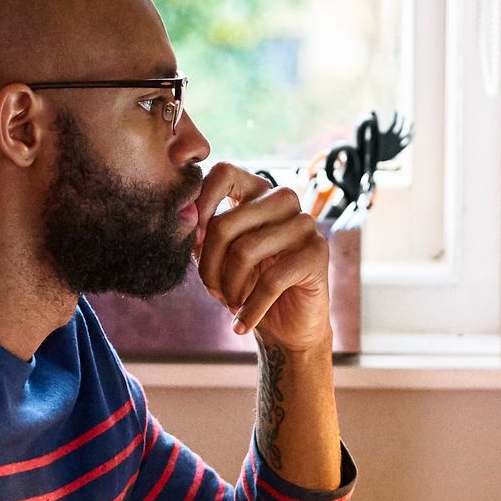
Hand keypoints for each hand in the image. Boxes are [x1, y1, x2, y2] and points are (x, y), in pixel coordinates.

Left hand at [192, 161, 331, 353]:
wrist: (287, 327)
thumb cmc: (248, 286)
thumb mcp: (217, 258)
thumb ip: (201, 236)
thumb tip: (183, 219)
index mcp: (256, 192)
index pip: (224, 173)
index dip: (201, 204)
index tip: (194, 243)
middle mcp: (283, 200)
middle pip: (225, 224)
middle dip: (209, 267)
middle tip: (211, 290)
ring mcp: (304, 223)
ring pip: (245, 251)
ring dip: (229, 288)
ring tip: (230, 304)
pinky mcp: (317, 252)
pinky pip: (271, 280)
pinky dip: (250, 309)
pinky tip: (241, 324)